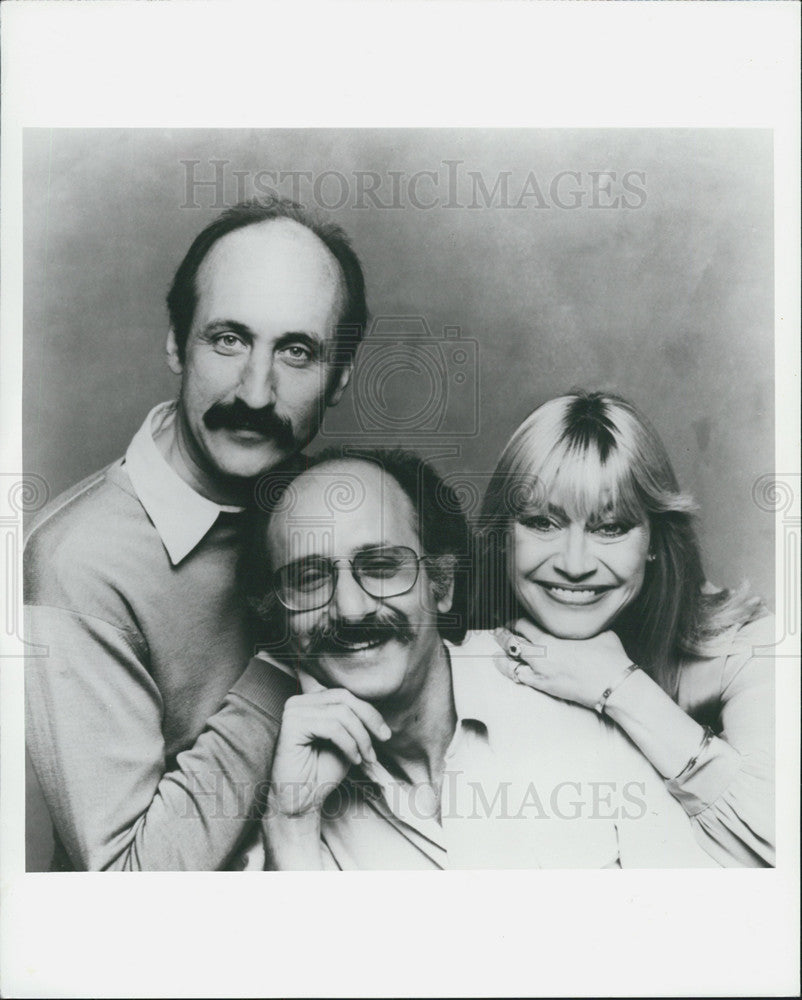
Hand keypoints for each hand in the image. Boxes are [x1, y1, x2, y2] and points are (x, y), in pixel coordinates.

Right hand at [268, 689, 391, 817]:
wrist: (302, 800)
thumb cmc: (322, 771)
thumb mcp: (346, 740)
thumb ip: (354, 719)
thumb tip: (376, 708)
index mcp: (310, 700)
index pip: (345, 693)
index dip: (369, 710)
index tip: (385, 732)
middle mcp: (298, 701)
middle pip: (344, 698)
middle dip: (369, 718)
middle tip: (384, 738)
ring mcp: (293, 711)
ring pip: (341, 713)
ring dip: (361, 736)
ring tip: (367, 757)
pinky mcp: (292, 725)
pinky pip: (332, 727)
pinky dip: (349, 744)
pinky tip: (354, 760)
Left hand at [494, 618, 633, 710]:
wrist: (615, 686)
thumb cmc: (610, 658)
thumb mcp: (598, 632)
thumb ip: (582, 627)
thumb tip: (581, 621)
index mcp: (553, 638)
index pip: (525, 625)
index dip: (516, 622)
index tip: (514, 621)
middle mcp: (543, 655)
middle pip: (513, 642)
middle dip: (503, 635)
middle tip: (498, 632)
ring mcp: (542, 672)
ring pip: (511, 661)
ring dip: (503, 655)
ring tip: (496, 652)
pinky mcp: (546, 687)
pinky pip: (520, 678)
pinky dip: (511, 671)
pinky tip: (506, 668)